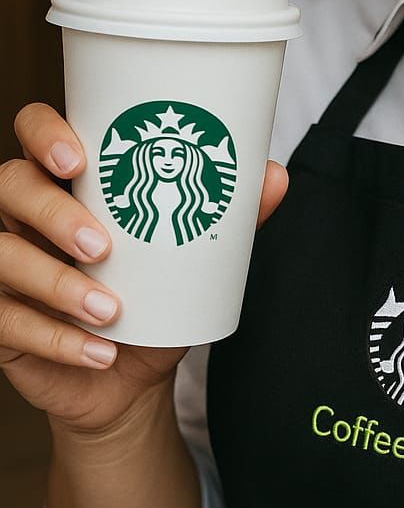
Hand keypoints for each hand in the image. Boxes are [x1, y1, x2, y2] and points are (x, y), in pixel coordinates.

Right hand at [0, 102, 288, 436]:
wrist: (131, 378)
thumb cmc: (156, 299)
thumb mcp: (192, 258)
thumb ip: (228, 218)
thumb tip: (273, 175)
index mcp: (67, 180)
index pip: (32, 129)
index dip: (44, 133)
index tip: (79, 160)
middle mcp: (25, 214)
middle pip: (10, 186)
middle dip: (54, 213)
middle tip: (103, 245)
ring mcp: (5, 264)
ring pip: (3, 255)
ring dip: (56, 283)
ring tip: (110, 310)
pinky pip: (5, 320)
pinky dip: (55, 338)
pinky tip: (97, 351)